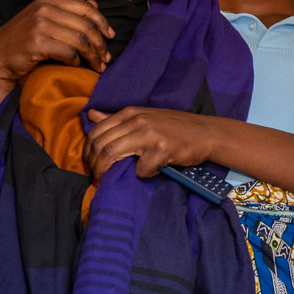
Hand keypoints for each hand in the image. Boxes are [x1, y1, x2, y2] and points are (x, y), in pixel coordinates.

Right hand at [0, 0, 114, 86]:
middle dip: (100, 44)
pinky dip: (75, 60)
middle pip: (86, 26)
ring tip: (98, 66)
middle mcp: (44, 9)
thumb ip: (68, 12)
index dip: (102, 23)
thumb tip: (95, 5)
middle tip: (106, 58)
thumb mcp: (43, 20)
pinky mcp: (36, 42)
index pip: (86, 8)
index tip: (110, 36)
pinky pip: (68, 52)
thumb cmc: (22, 40)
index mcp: (48, 1)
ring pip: (80, 40)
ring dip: (92, 56)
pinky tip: (75, 64)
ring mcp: (39, 24)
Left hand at [83, 107, 222, 180]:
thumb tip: (91, 115)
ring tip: (107, 180)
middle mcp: (137, 120)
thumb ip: (117, 119)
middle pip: (101, 145)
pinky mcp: (162, 150)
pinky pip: (140, 169)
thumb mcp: (144, 117)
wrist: (206, 133)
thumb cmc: (174, 127)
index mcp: (130, 112)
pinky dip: (142, 175)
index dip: (87, 150)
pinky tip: (150, 172)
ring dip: (106, 171)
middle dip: (94, 165)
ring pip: (112, 155)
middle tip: (95, 176)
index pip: (96, 131)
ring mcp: (150, 134)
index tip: (89, 163)